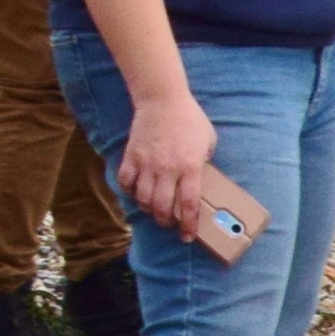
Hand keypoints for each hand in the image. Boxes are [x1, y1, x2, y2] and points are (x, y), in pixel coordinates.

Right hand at [118, 86, 221, 238]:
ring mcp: (147, 163)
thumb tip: (201, 180)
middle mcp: (167, 169)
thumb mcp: (209, 142)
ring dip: (148, 210)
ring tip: (154, 211)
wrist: (163, 99)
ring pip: (143, 198)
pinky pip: (125, 181)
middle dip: (165, 222)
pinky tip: (135, 193)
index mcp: (190, 168)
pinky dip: (128, 192)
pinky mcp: (131, 155)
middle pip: (162, 207)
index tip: (187, 236)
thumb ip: (204, 163)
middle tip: (169, 224)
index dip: (188, 225)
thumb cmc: (190, 120)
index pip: (188, 205)